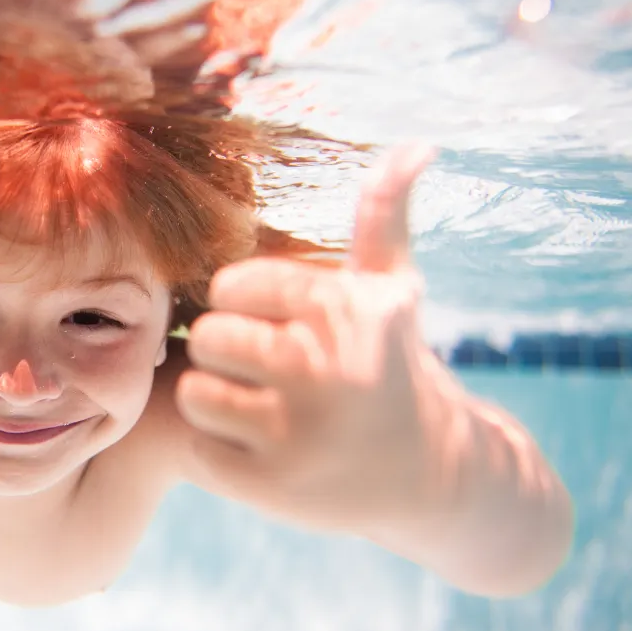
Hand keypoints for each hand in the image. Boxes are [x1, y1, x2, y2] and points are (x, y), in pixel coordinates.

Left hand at [177, 145, 465, 532]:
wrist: (437, 477)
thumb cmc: (395, 366)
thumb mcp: (394, 291)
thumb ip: (384, 215)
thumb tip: (416, 143)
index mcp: (338, 309)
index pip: (231, 285)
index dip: (243, 306)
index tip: (273, 324)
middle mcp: (320, 367)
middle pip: (205, 337)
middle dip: (224, 353)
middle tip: (256, 369)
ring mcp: (297, 432)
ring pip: (194, 393)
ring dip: (214, 401)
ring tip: (252, 405)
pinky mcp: (275, 487)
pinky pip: (200, 450)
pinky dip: (219, 452)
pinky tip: (259, 449)